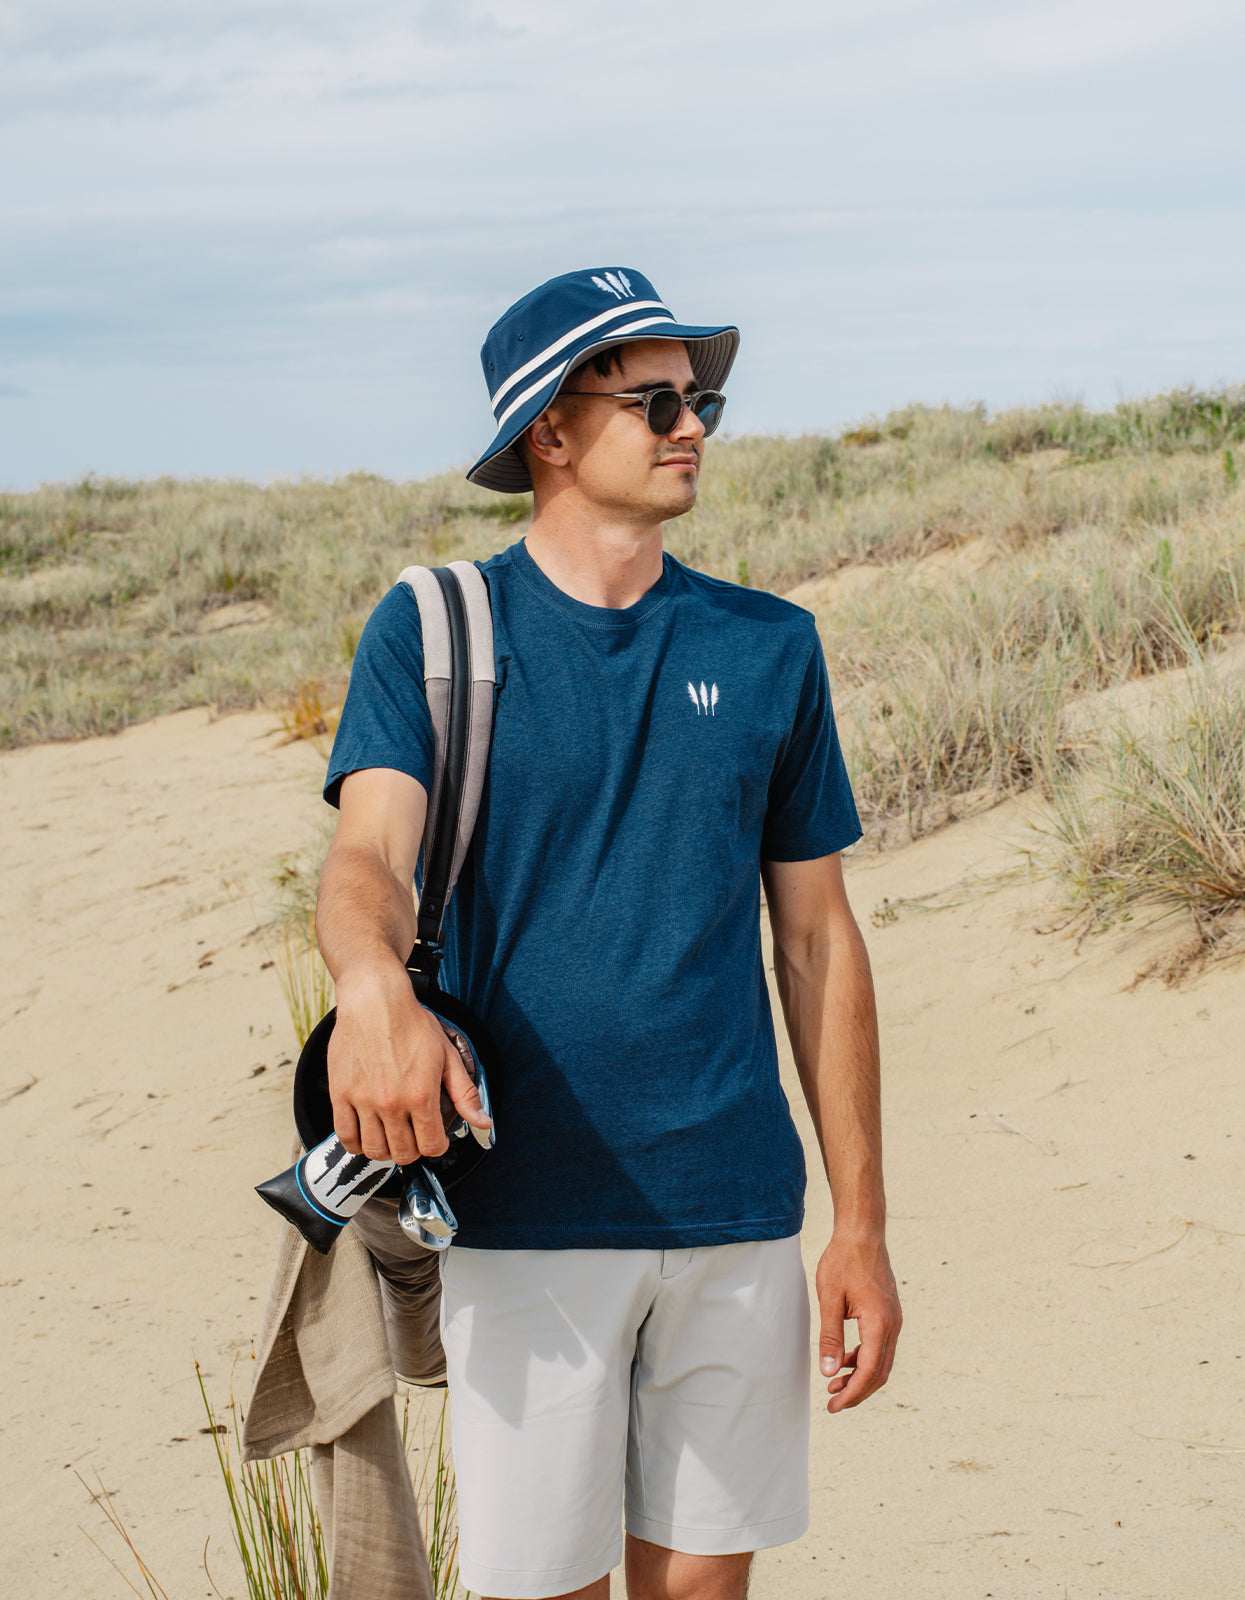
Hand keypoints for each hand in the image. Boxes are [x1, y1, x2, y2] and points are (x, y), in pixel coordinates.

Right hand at [326, 961, 491, 1164]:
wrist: (374, 1001)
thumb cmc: (412, 1024)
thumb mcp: (447, 1055)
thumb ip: (465, 1094)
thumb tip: (483, 1123)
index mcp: (422, 1094)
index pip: (432, 1147)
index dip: (438, 1146)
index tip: (435, 1138)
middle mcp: (392, 1102)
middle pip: (403, 1153)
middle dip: (414, 1150)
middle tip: (413, 1135)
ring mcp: (363, 1100)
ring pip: (374, 1150)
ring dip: (386, 1149)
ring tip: (391, 1134)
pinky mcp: (340, 1094)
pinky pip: (345, 1136)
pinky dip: (356, 1144)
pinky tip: (366, 1133)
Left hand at [815, 1227, 901, 1413]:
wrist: (862, 1233)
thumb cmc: (843, 1261)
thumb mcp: (829, 1298)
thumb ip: (830, 1337)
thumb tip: (829, 1372)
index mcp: (879, 1323)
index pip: (869, 1371)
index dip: (852, 1393)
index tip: (833, 1406)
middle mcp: (893, 1325)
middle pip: (879, 1372)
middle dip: (857, 1392)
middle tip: (833, 1403)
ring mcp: (894, 1319)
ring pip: (882, 1361)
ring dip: (861, 1377)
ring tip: (834, 1385)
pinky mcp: (889, 1314)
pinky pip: (881, 1346)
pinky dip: (864, 1359)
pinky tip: (845, 1361)